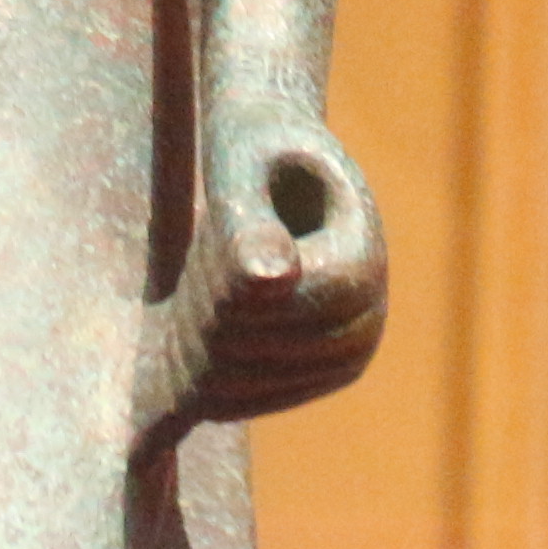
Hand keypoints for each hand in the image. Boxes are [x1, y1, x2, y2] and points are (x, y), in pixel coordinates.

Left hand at [197, 108, 383, 419]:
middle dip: (206, 311)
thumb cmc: (250, 146)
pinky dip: (194, 371)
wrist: (270, 164)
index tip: (204, 238)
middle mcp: (365, 323)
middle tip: (193, 260)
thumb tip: (270, 279)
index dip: (226, 286)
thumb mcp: (244, 160)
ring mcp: (339, 361)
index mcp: (363, 262)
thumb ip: (250, 217)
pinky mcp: (306, 381)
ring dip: (195, 340)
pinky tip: (182, 330)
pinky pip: (236, 402)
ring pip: (240, 383)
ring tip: (193, 285)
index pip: (283, 307)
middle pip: (259, 350)